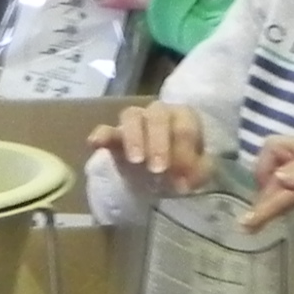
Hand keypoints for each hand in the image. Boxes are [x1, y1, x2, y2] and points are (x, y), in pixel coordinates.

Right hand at [90, 103, 211, 193]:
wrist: (160, 179)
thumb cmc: (182, 170)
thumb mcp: (196, 174)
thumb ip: (198, 173)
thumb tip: (189, 180)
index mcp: (183, 118)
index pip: (185, 127)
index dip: (184, 151)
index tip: (182, 176)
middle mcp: (159, 113)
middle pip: (157, 115)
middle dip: (159, 142)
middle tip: (158, 170)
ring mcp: (135, 122)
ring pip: (131, 115)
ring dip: (134, 137)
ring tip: (135, 161)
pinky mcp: (114, 136)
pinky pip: (105, 129)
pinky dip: (101, 135)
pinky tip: (96, 144)